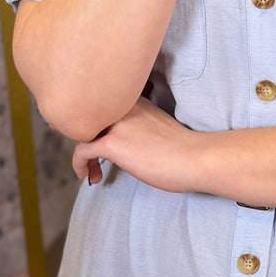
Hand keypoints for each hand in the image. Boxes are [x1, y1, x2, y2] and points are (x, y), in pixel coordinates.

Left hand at [71, 97, 203, 194]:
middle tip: (92, 158)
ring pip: (81, 133)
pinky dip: (80, 165)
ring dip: (83, 154)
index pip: (101, 106)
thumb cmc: (185, 149)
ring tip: (92, 170)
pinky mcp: (112, 144)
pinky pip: (81, 151)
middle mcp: (122, 106)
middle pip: (88, 118)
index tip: (101, 143)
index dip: (96, 125)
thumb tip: (125, 141)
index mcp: (134, 100)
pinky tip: (90, 176)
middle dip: (86, 137)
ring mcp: (116, 124)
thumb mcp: (157, 125)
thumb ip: (138, 125)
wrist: (196, 158)